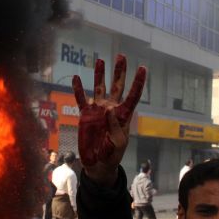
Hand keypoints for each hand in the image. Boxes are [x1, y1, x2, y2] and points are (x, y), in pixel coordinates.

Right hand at [73, 54, 146, 185]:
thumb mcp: (117, 142)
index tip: (143, 68)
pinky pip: (81, 99)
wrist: (98, 163)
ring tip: (100, 60)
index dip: (138, 82)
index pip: (133, 95)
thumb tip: (109, 109)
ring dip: (100, 75)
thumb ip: (115, 126)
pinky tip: (75, 77)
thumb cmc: (112, 154)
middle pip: (117, 86)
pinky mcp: (85, 115)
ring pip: (99, 88)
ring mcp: (98, 110)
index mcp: (123, 115)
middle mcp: (111, 108)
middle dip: (119, 72)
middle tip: (121, 55)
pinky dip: (78, 89)